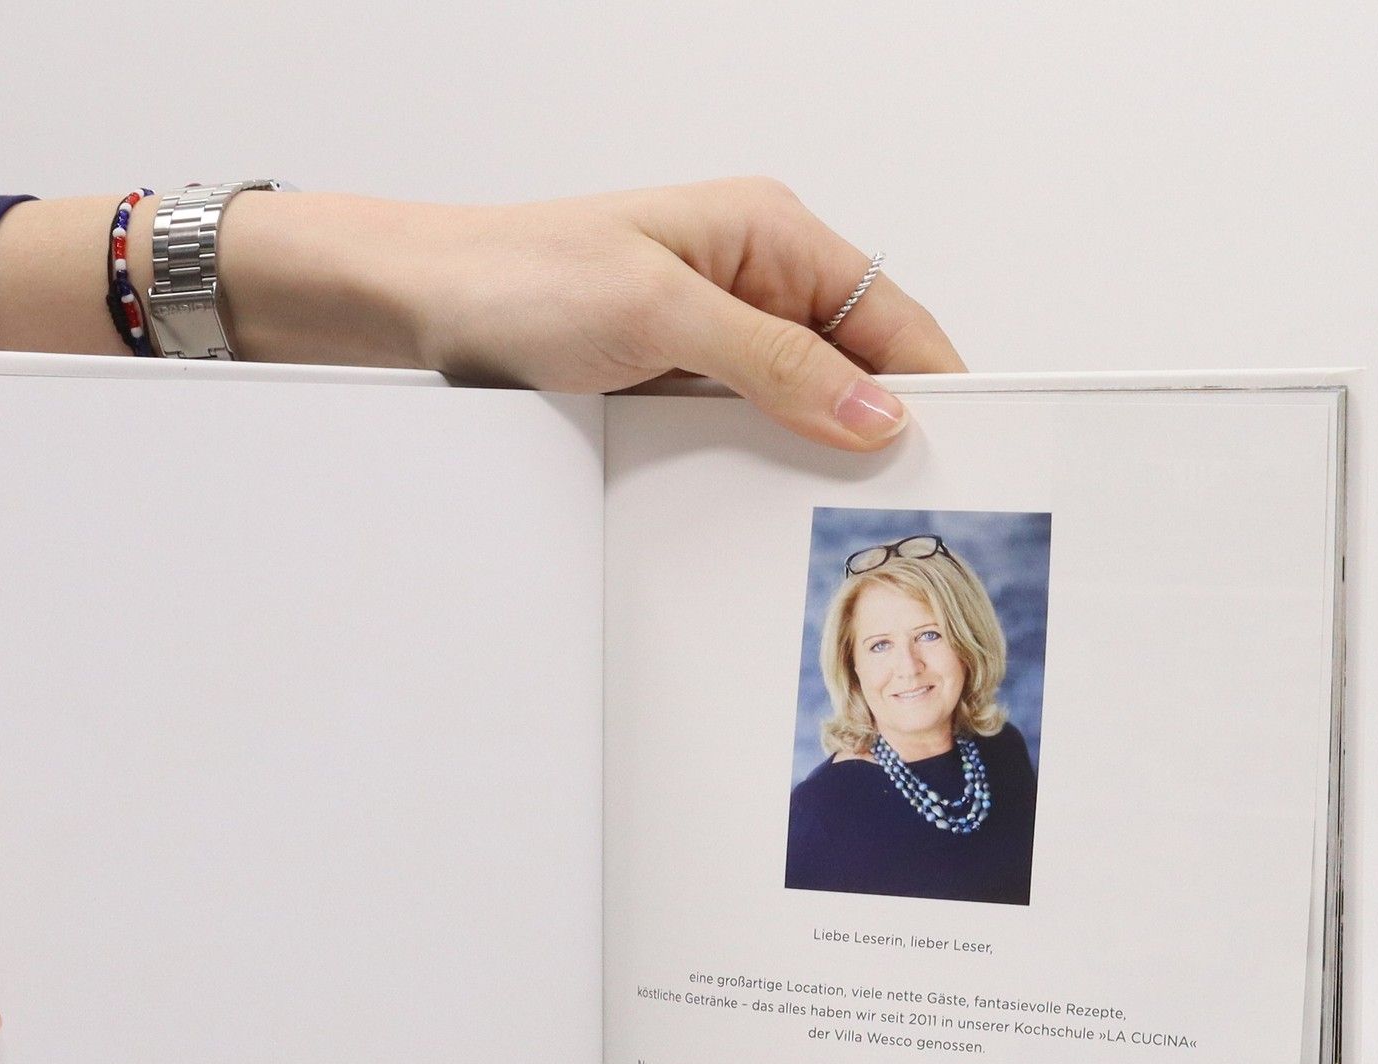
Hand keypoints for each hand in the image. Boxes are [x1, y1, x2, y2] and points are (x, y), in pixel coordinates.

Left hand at [218, 176, 964, 449]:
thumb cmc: (521, 277)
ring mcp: (715, 340)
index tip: (959, 455)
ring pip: (801, 410)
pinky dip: (758, 466)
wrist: (418, 307)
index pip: (893, 318)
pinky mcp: (676, 386)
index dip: (932, 386)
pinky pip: (744, 432)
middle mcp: (753, 285)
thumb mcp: (662, 314)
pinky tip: (761, 504)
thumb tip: (873, 410)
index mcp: (771, 236)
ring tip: (826, 514)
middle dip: (875, 434)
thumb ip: (775, 363)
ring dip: (811, 458)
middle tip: (891, 508)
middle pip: (855, 371)